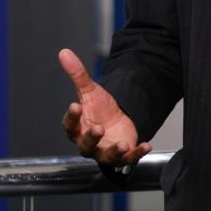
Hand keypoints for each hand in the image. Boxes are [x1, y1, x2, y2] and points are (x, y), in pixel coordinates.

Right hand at [59, 48, 151, 165]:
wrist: (117, 119)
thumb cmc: (99, 108)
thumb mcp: (90, 90)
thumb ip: (77, 74)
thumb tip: (64, 52)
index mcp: (77, 128)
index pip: (69, 126)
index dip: (71, 118)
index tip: (75, 105)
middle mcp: (89, 144)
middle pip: (86, 145)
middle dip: (92, 138)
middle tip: (98, 128)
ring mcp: (105, 151)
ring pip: (106, 157)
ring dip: (114, 152)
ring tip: (122, 144)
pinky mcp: (122, 155)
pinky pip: (129, 158)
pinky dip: (137, 153)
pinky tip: (146, 145)